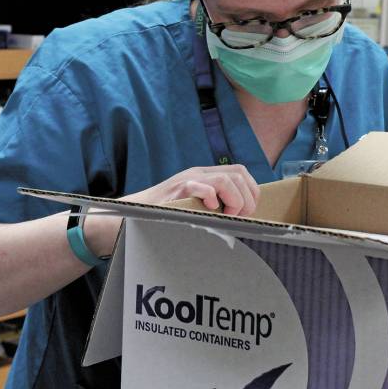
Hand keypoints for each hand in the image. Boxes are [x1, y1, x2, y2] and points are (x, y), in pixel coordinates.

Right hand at [128, 164, 259, 216]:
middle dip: (247, 198)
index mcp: (206, 176)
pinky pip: (199, 186)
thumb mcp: (194, 202)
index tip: (249, 210)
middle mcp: (199, 174)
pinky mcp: (176, 190)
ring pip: (225, 179)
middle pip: (238, 174)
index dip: (251, 190)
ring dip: (234, 200)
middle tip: (239, 216)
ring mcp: (188, 180)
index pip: (240, 172)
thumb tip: (239, 217)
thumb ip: (213, 202)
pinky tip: (210, 209)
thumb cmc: (167, 213)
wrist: (135, 211)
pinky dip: (210, 197)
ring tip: (227, 215)